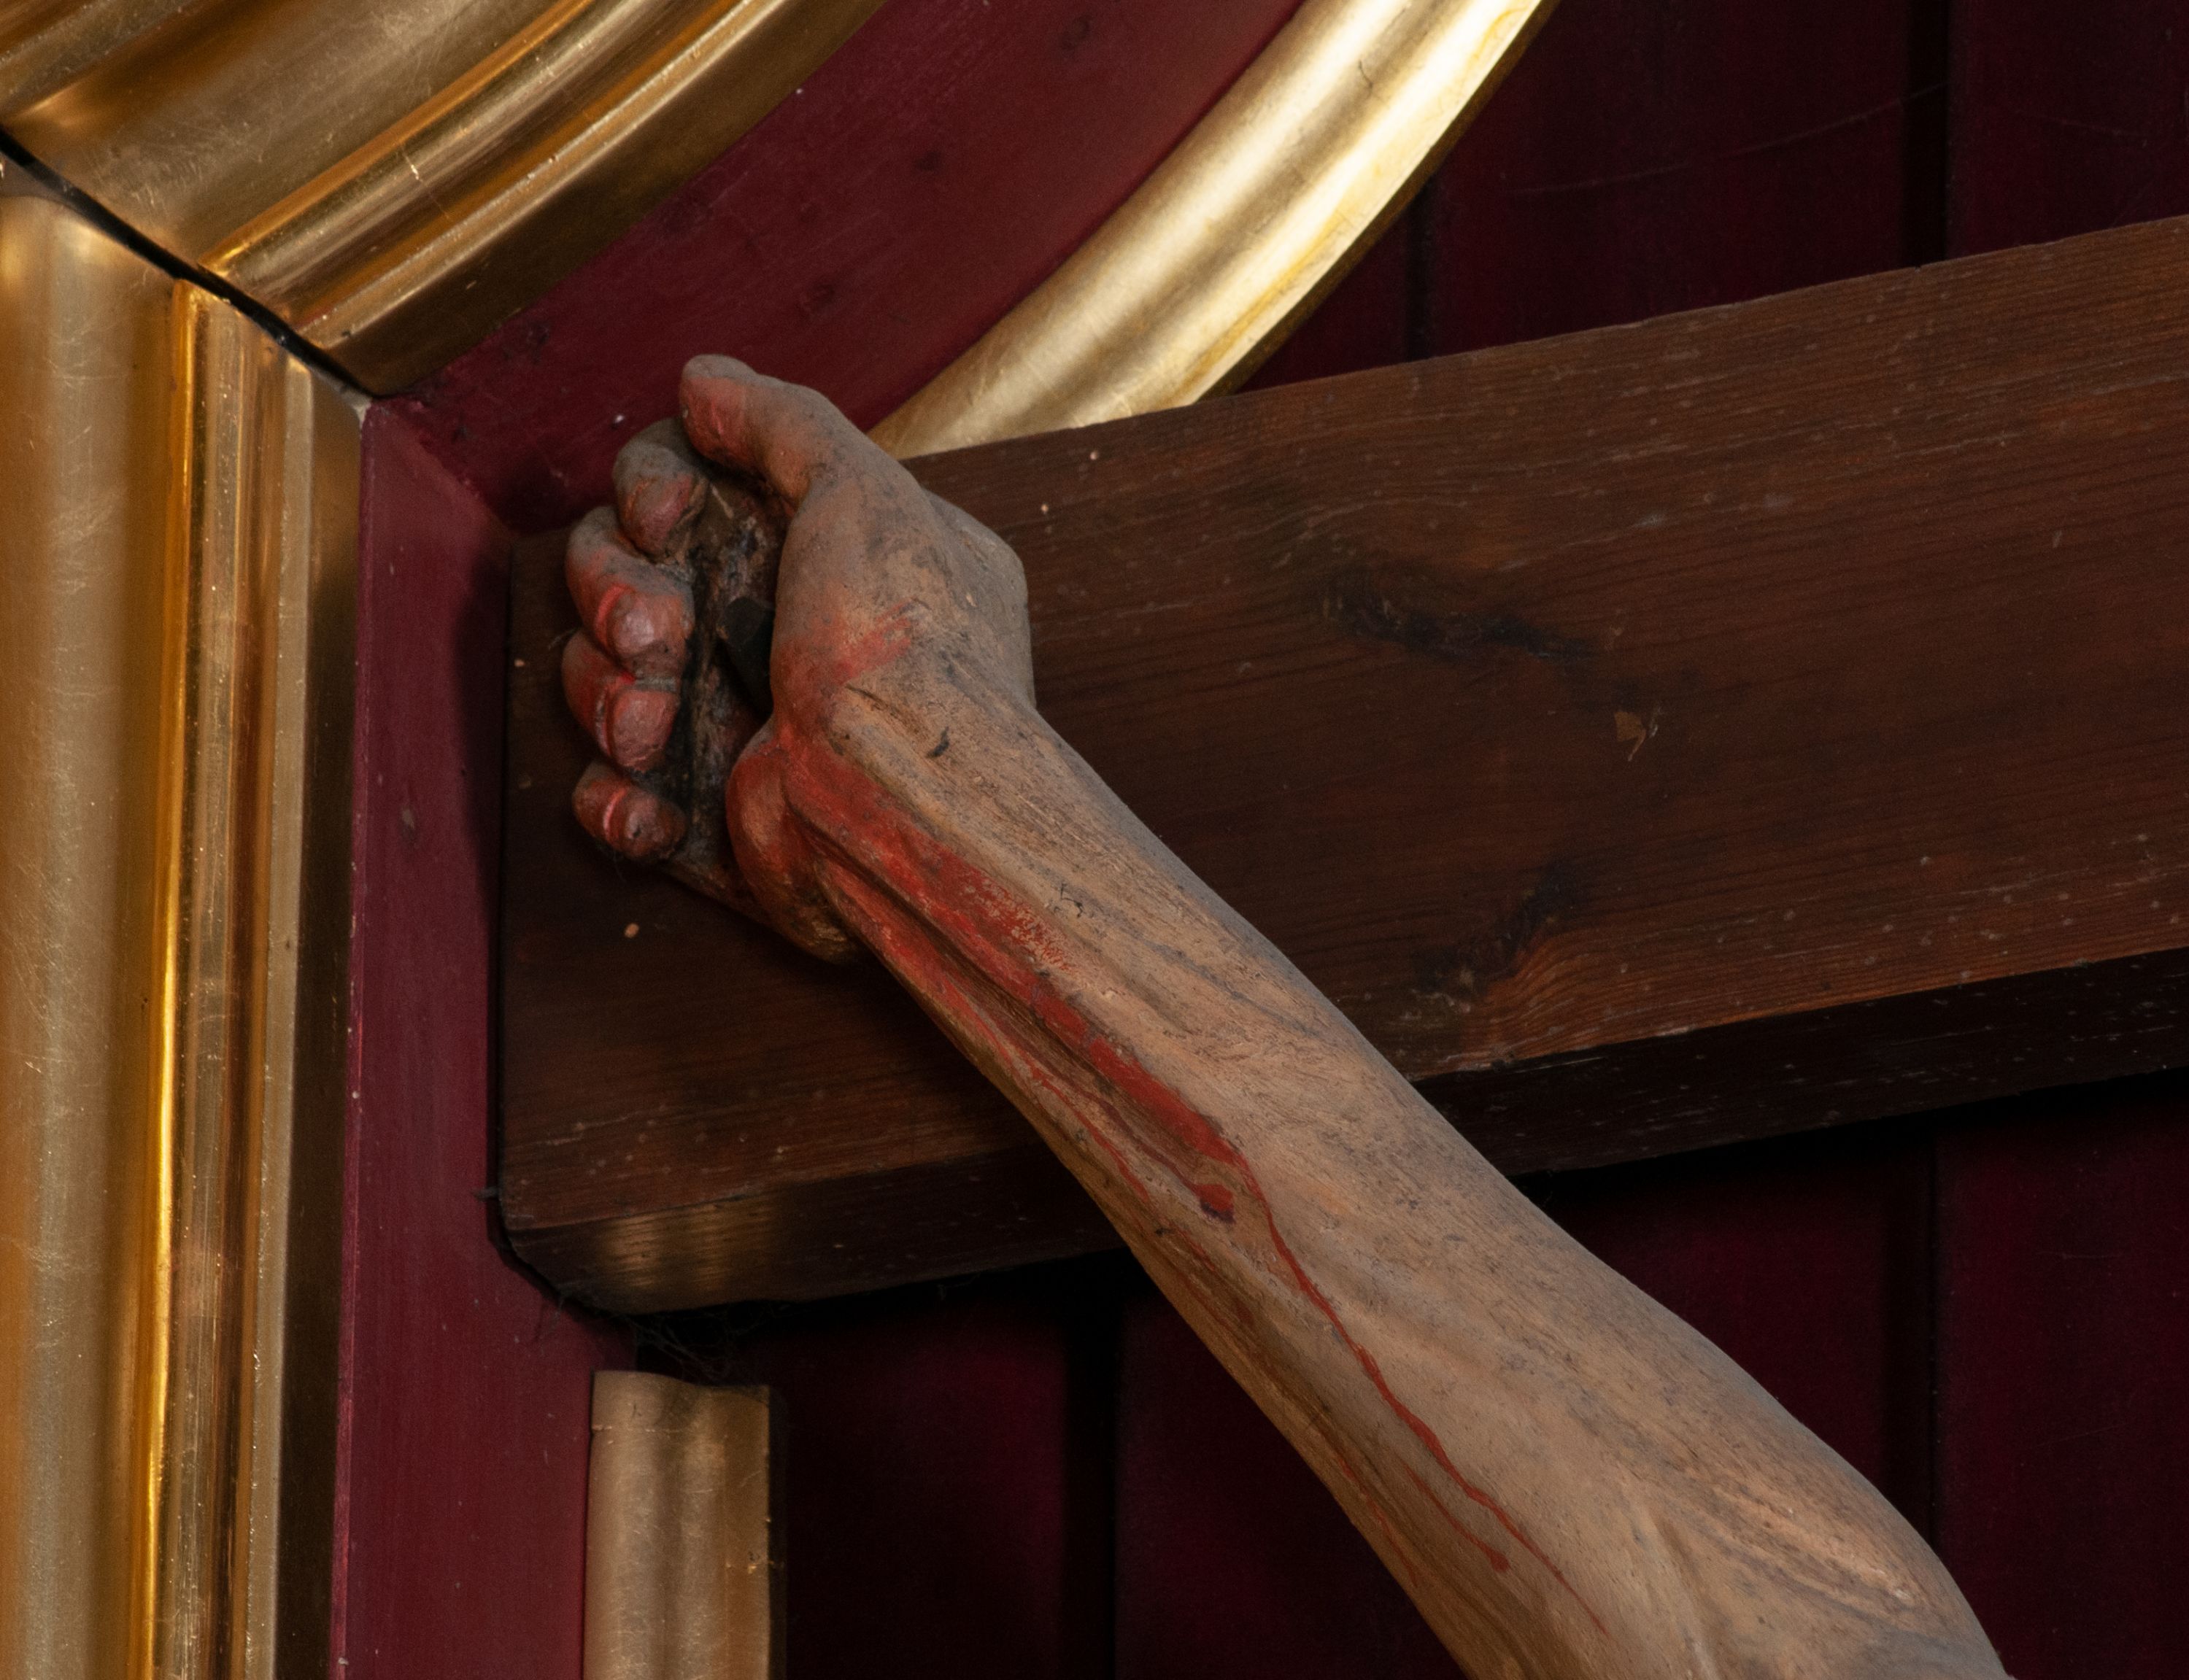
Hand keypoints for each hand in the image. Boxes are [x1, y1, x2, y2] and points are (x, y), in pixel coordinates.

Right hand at [562, 356, 1035, 958]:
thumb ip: (784, 424)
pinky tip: (658, 812)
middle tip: (657, 637)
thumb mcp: (866, 493)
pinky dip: (620, 801)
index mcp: (817, 557)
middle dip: (614, 595)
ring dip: (611, 696)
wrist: (906, 807)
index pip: (688, 492)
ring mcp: (736, 723)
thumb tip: (704, 379)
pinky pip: (617, 793)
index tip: (661, 519)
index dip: (648, 491)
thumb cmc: (902, 647)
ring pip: (604, 677)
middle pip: (621, 575)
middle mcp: (775, 634)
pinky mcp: (708, 814)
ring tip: (655, 729)